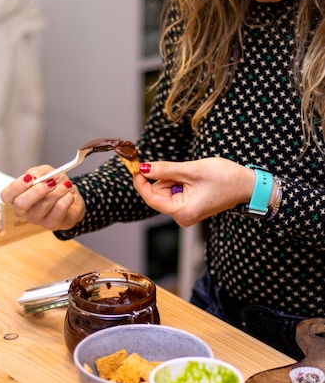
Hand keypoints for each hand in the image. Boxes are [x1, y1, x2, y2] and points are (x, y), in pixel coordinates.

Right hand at [0, 165, 84, 230]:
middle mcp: (24, 210)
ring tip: (65, 186)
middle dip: (37, 191)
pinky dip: (66, 200)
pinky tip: (69, 196)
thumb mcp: (45, 172)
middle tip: (51, 182)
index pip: (6, 196)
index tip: (30, 178)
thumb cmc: (54, 185)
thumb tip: (33, 177)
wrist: (72, 196)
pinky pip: (58, 211)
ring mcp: (36, 219)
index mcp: (17, 196)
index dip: (16, 187)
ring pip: (43, 206)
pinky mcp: (51, 225)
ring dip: (57, 192)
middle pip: (21, 204)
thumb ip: (37, 172)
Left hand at [133, 157, 254, 226]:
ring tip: (193, 175)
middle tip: (182, 169)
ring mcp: (185, 214)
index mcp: (182, 212)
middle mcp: (181, 217)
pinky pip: (175, 193)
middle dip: (164, 178)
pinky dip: (179, 182)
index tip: (135, 165)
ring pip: (166, 192)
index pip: (151, 198)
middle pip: (158, 195)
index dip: (141, 182)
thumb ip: (165, 170)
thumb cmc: (224, 178)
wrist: (246, 185)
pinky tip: (193, 179)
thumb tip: (144, 168)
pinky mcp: (189, 208)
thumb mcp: (191, 170)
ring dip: (173, 179)